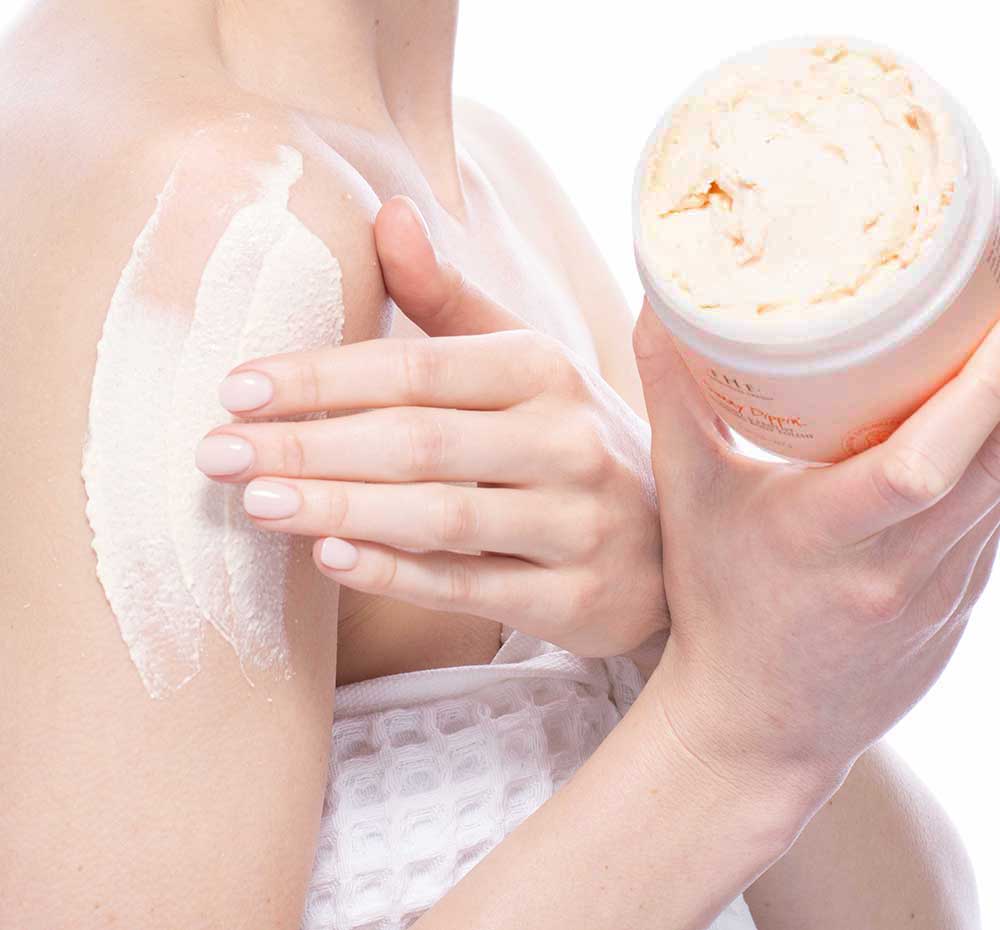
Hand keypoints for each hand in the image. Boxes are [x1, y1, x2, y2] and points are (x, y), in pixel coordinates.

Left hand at [196, 198, 665, 655]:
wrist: (668, 538)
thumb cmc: (567, 438)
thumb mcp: (525, 361)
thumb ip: (450, 299)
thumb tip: (387, 212)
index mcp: (546, 369)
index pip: (418, 367)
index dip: (324, 377)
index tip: (237, 387)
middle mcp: (567, 440)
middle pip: (419, 440)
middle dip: (310, 445)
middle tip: (217, 454)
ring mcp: (577, 523)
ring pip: (442, 516)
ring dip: (342, 507)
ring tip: (257, 504)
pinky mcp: (575, 597)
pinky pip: (472, 587)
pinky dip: (398, 573)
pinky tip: (330, 558)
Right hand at [633, 301, 999, 793]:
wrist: (756, 724)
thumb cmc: (716, 606)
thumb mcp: (688, 498)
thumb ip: (673, 399)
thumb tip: (656, 310)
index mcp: (825, 535)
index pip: (921, 465)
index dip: (977, 393)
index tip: (994, 324)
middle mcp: (900, 567)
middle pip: (992, 465)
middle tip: (996, 314)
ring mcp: (945, 591)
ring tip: (991, 357)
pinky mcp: (964, 602)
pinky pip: (999, 520)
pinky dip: (996, 465)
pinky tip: (977, 429)